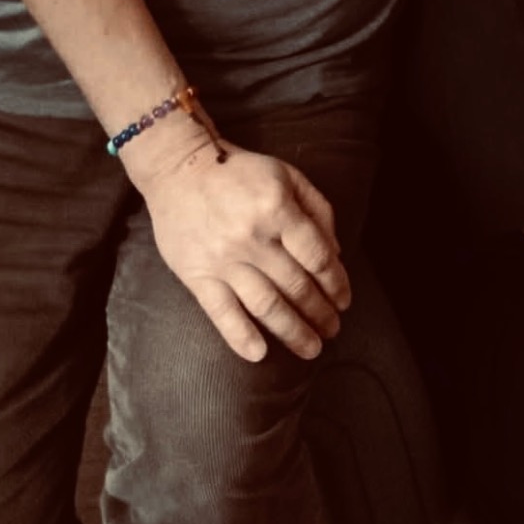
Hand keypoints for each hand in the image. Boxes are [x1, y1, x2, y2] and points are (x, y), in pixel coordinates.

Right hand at [138, 137, 351, 362]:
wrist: (179, 170)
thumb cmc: (239, 171)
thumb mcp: (286, 175)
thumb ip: (317, 210)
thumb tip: (335, 253)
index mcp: (277, 208)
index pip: (317, 256)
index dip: (336, 283)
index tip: (345, 300)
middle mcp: (252, 237)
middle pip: (296, 286)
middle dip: (320, 313)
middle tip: (333, 329)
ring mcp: (223, 260)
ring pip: (266, 305)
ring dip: (292, 331)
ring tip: (311, 348)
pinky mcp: (197, 275)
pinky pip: (222, 313)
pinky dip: (241, 336)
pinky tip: (259, 353)